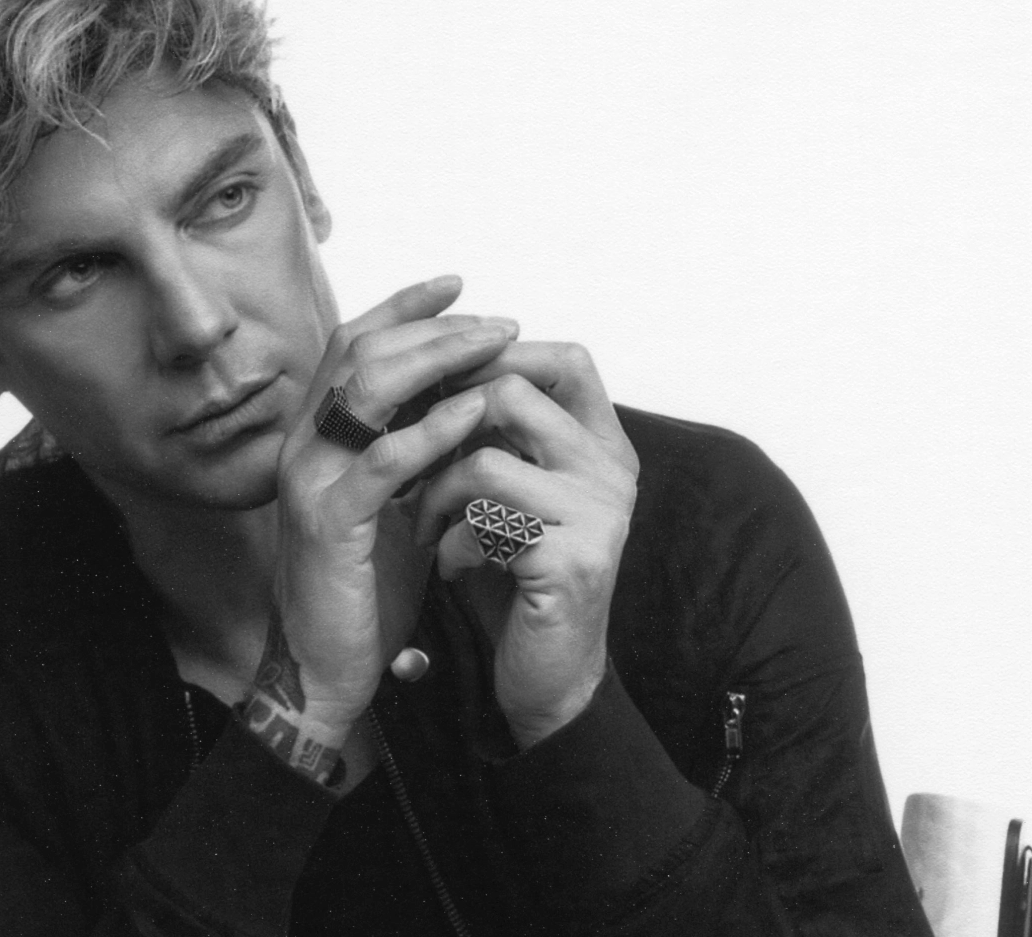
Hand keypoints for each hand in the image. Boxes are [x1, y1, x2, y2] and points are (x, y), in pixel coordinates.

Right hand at [241, 276, 517, 783]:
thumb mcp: (399, 500)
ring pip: (367, 389)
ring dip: (438, 360)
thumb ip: (418, 448)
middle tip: (498, 321)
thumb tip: (471, 392)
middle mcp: (303, 444)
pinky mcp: (328, 522)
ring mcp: (309, 480)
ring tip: (495, 348)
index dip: (403, 307)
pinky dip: (430, 429)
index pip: (354, 344)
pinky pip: (381, 460)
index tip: (460, 284)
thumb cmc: (366, 584)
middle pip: (363, 352)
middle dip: (435, 327)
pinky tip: (474, 412)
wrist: (329, 668)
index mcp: (317, 434)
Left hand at [413, 343, 638, 747]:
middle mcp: (612, 471)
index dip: (498, 355)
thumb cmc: (519, 574)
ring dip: (436, 495)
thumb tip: (433, 364)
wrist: (548, 675)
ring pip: (484, 461)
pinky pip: (483, 523)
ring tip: (427, 528)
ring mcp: (599, 515)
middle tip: (419, 464)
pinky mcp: (572, 562)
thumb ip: (500, 433)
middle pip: (513, 393)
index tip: (442, 387)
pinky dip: (449, 544)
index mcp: (603, 444)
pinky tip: (451, 569)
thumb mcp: (513, 491)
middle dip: (445, 426)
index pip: (568, 358)